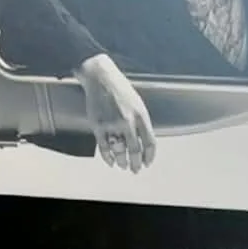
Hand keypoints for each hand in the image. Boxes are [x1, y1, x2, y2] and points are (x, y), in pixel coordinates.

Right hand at [75, 54, 156, 172]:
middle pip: (135, 150)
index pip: (149, 142)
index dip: (149, 156)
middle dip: (136, 163)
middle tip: (136, 170)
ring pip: (119, 151)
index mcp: (141, 115)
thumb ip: (141, 122)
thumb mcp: (137, 103)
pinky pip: (104, 147)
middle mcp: (128, 121)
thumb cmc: (120, 90)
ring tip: (123, 166)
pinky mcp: (98, 126)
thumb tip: (143, 141)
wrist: (100, 79)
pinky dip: (108, 157)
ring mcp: (112, 124)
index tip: (148, 163)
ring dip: (122, 162)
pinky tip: (111, 162)